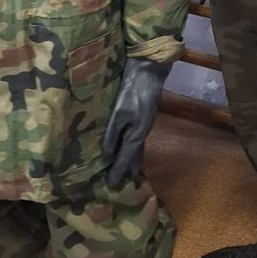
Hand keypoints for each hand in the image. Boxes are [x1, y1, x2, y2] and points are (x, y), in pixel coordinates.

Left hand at [102, 57, 168, 186]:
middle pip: (134, 156)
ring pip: (137, 148)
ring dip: (132, 159)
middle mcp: (142, 133)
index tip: (112, 187)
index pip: (125, 159)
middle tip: (122, 184)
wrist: (149, 71)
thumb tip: (108, 155)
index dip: (118, 172)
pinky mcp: (143, 116)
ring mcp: (144, 125)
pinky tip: (127, 144)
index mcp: (136, 135)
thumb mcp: (119, 113)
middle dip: (128, 170)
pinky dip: (132, 147)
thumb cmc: (132, 91)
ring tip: (127, 170)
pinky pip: (137, 138)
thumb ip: (112, 134)